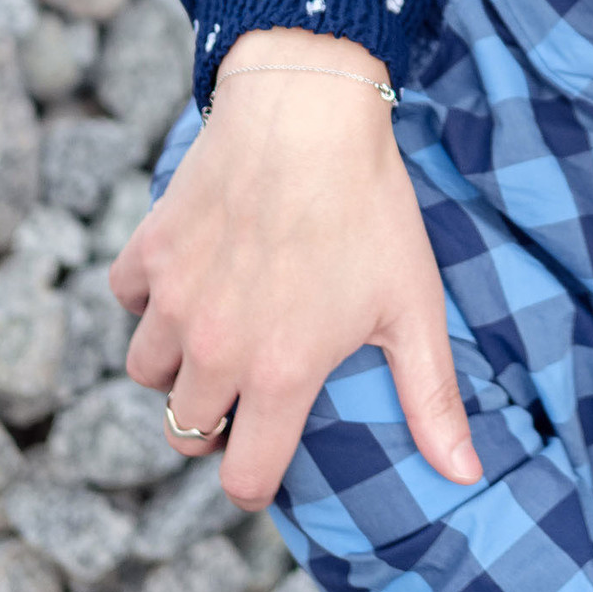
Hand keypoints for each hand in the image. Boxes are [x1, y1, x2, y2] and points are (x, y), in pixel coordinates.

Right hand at [110, 28, 479, 508]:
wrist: (307, 109)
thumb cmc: (369, 205)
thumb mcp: (414, 304)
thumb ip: (432, 398)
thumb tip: (465, 475)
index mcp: (279, 373)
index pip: (244, 478)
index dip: (257, 482)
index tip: (268, 461)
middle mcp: (214, 347)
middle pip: (184, 431)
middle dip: (214, 425)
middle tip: (247, 393)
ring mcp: (172, 299)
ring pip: (146, 370)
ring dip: (177, 366)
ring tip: (218, 336)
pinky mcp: (149, 250)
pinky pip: (127, 298)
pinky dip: (150, 296)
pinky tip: (191, 276)